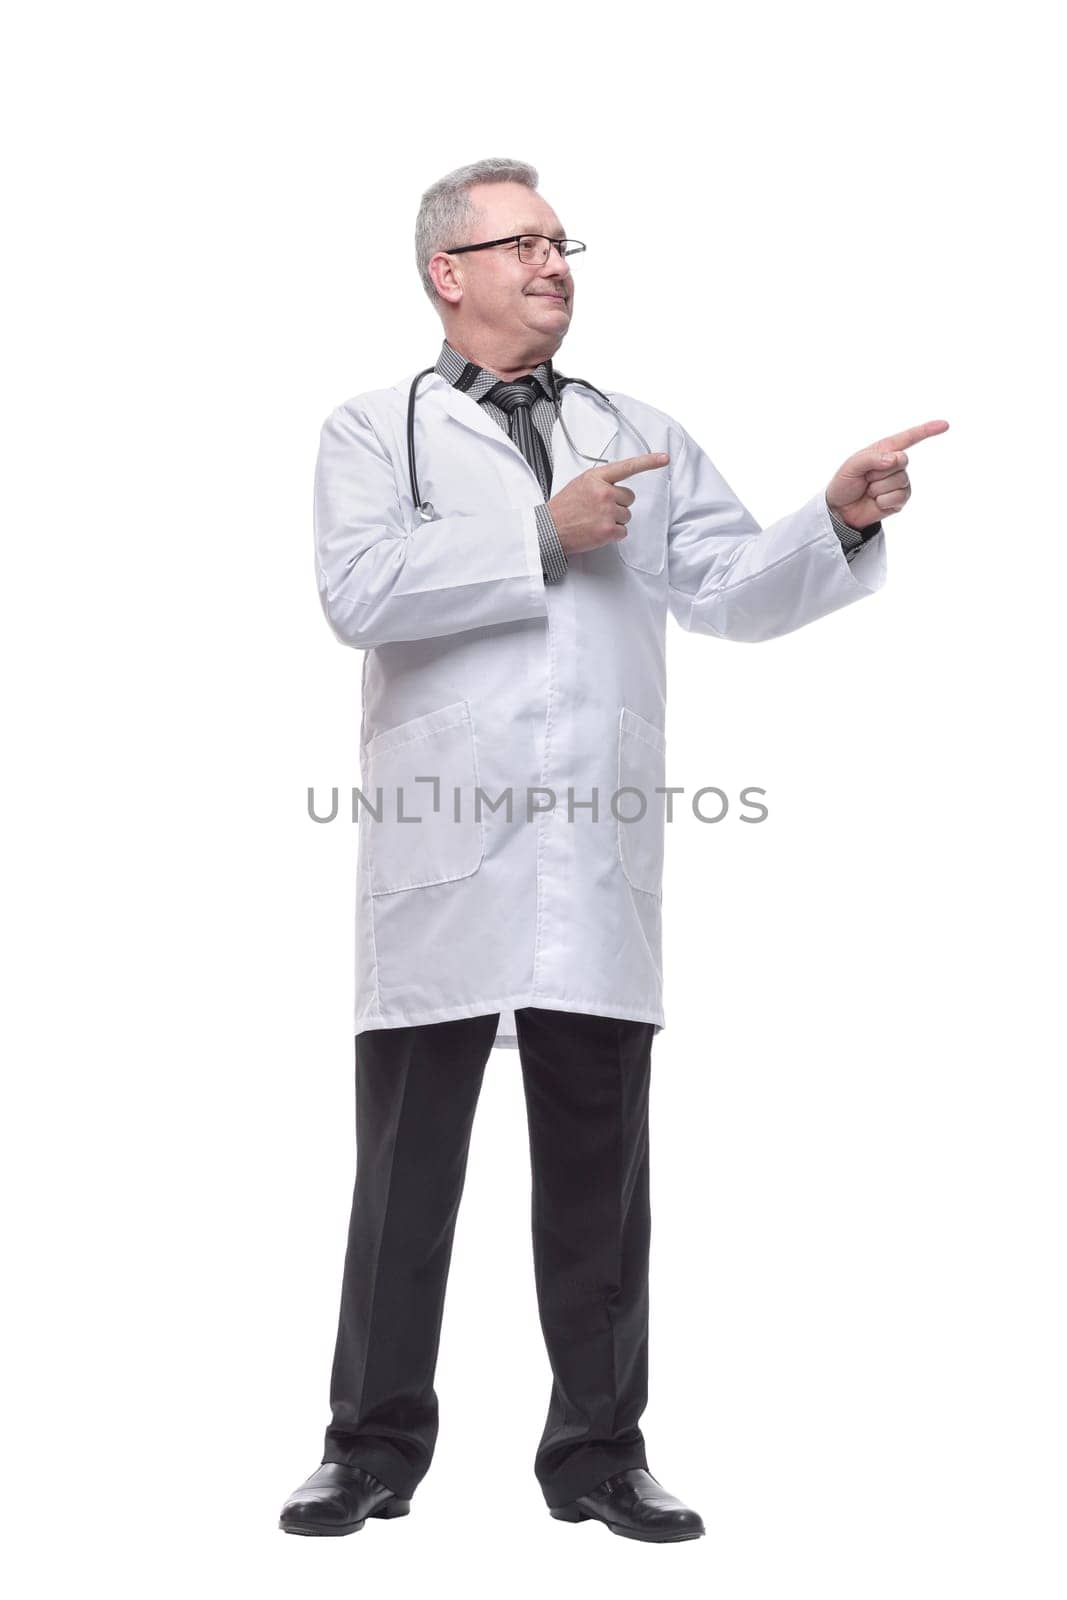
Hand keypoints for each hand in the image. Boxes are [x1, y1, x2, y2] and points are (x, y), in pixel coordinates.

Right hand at [548, 452, 669, 555]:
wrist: (549, 530)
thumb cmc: (563, 508)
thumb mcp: (579, 484)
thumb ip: (599, 481)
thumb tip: (615, 485)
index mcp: (596, 478)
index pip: (627, 467)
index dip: (648, 462)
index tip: (664, 458)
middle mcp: (604, 492)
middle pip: (629, 497)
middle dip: (618, 504)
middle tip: (598, 509)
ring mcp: (607, 512)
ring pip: (626, 515)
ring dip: (614, 520)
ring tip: (595, 520)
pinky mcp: (608, 530)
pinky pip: (623, 531)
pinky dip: (613, 534)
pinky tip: (597, 531)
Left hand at [826, 419, 948, 530]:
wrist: (840, 510)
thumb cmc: (845, 483)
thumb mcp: (851, 466)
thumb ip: (872, 458)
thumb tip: (896, 459)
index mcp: (885, 450)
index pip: (909, 438)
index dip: (927, 430)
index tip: (945, 425)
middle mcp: (896, 464)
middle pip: (902, 460)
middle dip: (879, 471)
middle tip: (865, 478)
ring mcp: (900, 482)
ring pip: (899, 480)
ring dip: (878, 488)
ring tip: (869, 491)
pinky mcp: (900, 500)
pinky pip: (899, 497)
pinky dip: (883, 501)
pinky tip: (876, 501)